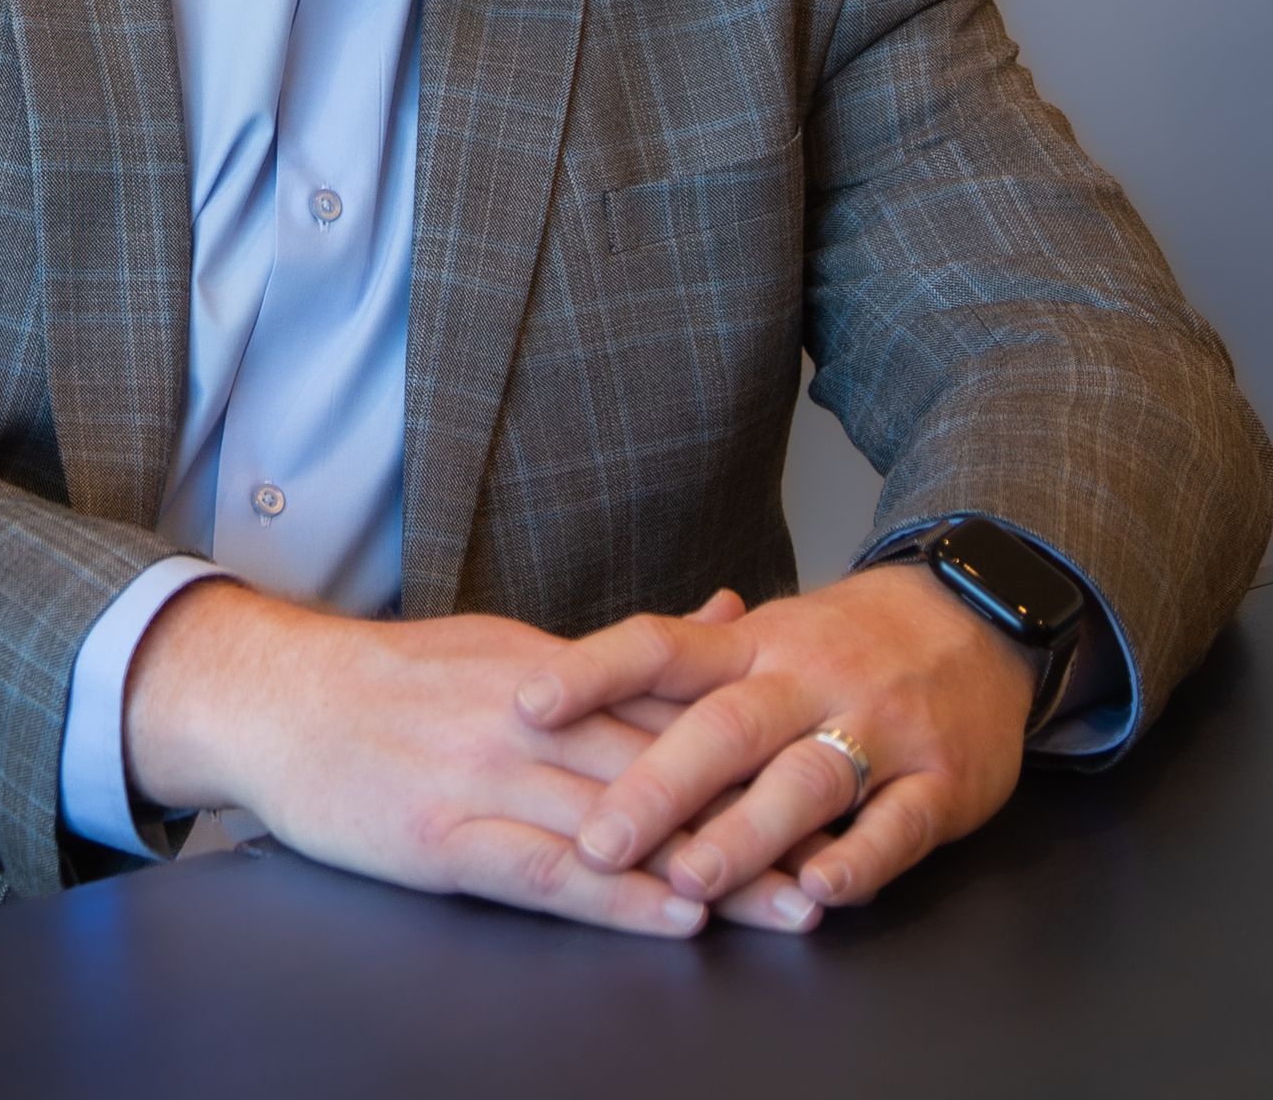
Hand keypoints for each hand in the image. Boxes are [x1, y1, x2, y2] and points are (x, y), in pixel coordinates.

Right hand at [123, 582, 815, 935]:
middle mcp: (527, 715)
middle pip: (666, 769)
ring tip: (797, 905)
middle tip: (848, 854)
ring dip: (714, 866)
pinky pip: (540, 868)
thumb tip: (726, 611)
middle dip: (761, 816)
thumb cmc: (390, 680)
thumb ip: (619, 651)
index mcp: (549, 671)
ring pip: (618, 823)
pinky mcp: (439, 835)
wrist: (274, 697)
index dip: (760, 750)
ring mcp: (482, 774)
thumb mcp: (507, 643)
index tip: (837, 778)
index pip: (674, 710)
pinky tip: (673, 915)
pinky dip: (613, 894)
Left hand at [515, 565, 1038, 916]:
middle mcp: (809, 679)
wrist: (979, 617)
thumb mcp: (767, 635)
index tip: (525, 704)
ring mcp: (879, 726)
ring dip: (747, 830)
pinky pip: (900, 821)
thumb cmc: (847, 640)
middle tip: (598, 840)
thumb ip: (684, 662)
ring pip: (806, 777)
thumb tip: (573, 675)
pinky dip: (860, 856)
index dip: (592, 672)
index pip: (661, 646)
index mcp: (754, 644)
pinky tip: (819, 887)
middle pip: (726, 724)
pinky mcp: (942, 779)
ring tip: (690, 879)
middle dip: (659, 785)